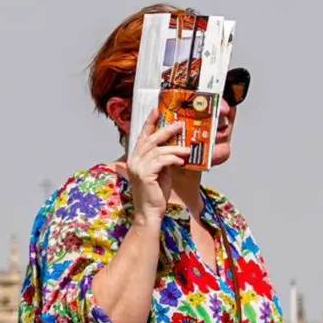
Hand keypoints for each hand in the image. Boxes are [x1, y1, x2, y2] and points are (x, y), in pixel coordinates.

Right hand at [125, 110, 189, 226]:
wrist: (149, 212)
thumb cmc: (156, 193)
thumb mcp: (161, 172)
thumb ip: (163, 160)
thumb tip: (176, 148)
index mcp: (136, 158)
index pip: (142, 137)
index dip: (149, 123)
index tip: (156, 111)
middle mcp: (134, 160)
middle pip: (151, 140)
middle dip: (166, 130)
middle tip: (180, 125)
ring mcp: (137, 167)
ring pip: (159, 150)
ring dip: (176, 149)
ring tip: (188, 150)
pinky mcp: (144, 175)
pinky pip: (162, 161)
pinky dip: (173, 159)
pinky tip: (181, 161)